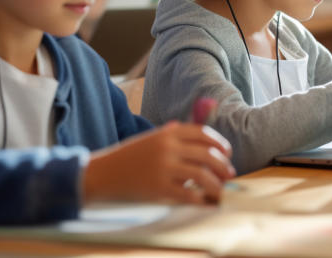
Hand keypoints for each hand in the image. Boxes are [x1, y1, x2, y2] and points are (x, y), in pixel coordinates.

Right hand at [83, 121, 234, 204]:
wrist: (102, 173)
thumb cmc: (128, 157)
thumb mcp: (150, 139)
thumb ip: (171, 134)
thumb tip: (194, 130)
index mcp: (167, 133)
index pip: (202, 134)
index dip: (219, 143)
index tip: (227, 152)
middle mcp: (168, 147)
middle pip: (207, 154)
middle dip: (223, 165)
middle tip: (229, 174)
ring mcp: (163, 167)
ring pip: (202, 175)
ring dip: (216, 184)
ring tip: (220, 190)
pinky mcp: (158, 188)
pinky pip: (188, 194)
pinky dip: (200, 198)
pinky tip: (203, 200)